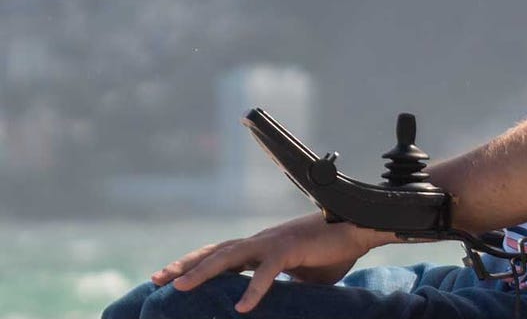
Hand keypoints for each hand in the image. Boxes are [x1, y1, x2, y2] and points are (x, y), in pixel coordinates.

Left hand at [151, 213, 386, 312]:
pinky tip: (243, 307)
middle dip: (184, 266)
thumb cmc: (333, 252)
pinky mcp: (291, 249)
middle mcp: (261, 241)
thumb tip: (272, 305)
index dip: (193, 263)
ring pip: (230, 255)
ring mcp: (274, 242)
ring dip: (203, 271)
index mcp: (261, 247)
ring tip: (181, 288)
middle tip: (156, 281)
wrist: (359, 230)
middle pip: (214, 251)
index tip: (166, 277)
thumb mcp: (300, 274)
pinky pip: (268, 271)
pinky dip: (254, 289)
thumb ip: (281, 284)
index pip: (219, 253)